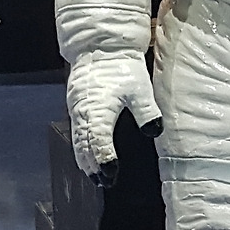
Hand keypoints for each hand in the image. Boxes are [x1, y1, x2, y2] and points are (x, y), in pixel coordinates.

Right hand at [66, 50, 161, 187]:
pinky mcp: (75, 105)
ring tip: (94, 176)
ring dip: (85, 159)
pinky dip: (80, 147)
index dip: (104, 159)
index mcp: (98, 108)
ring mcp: (76, 108)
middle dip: (93, 166)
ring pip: (77, 140)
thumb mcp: (140, 88)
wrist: (100, 45)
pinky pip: (75, 131)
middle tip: (104, 183)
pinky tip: (86, 155)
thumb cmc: (122, 67)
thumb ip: (147, 112)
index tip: (111, 175)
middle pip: (84, 145)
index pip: (98, 141)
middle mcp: (83, 111)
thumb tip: (154, 132)